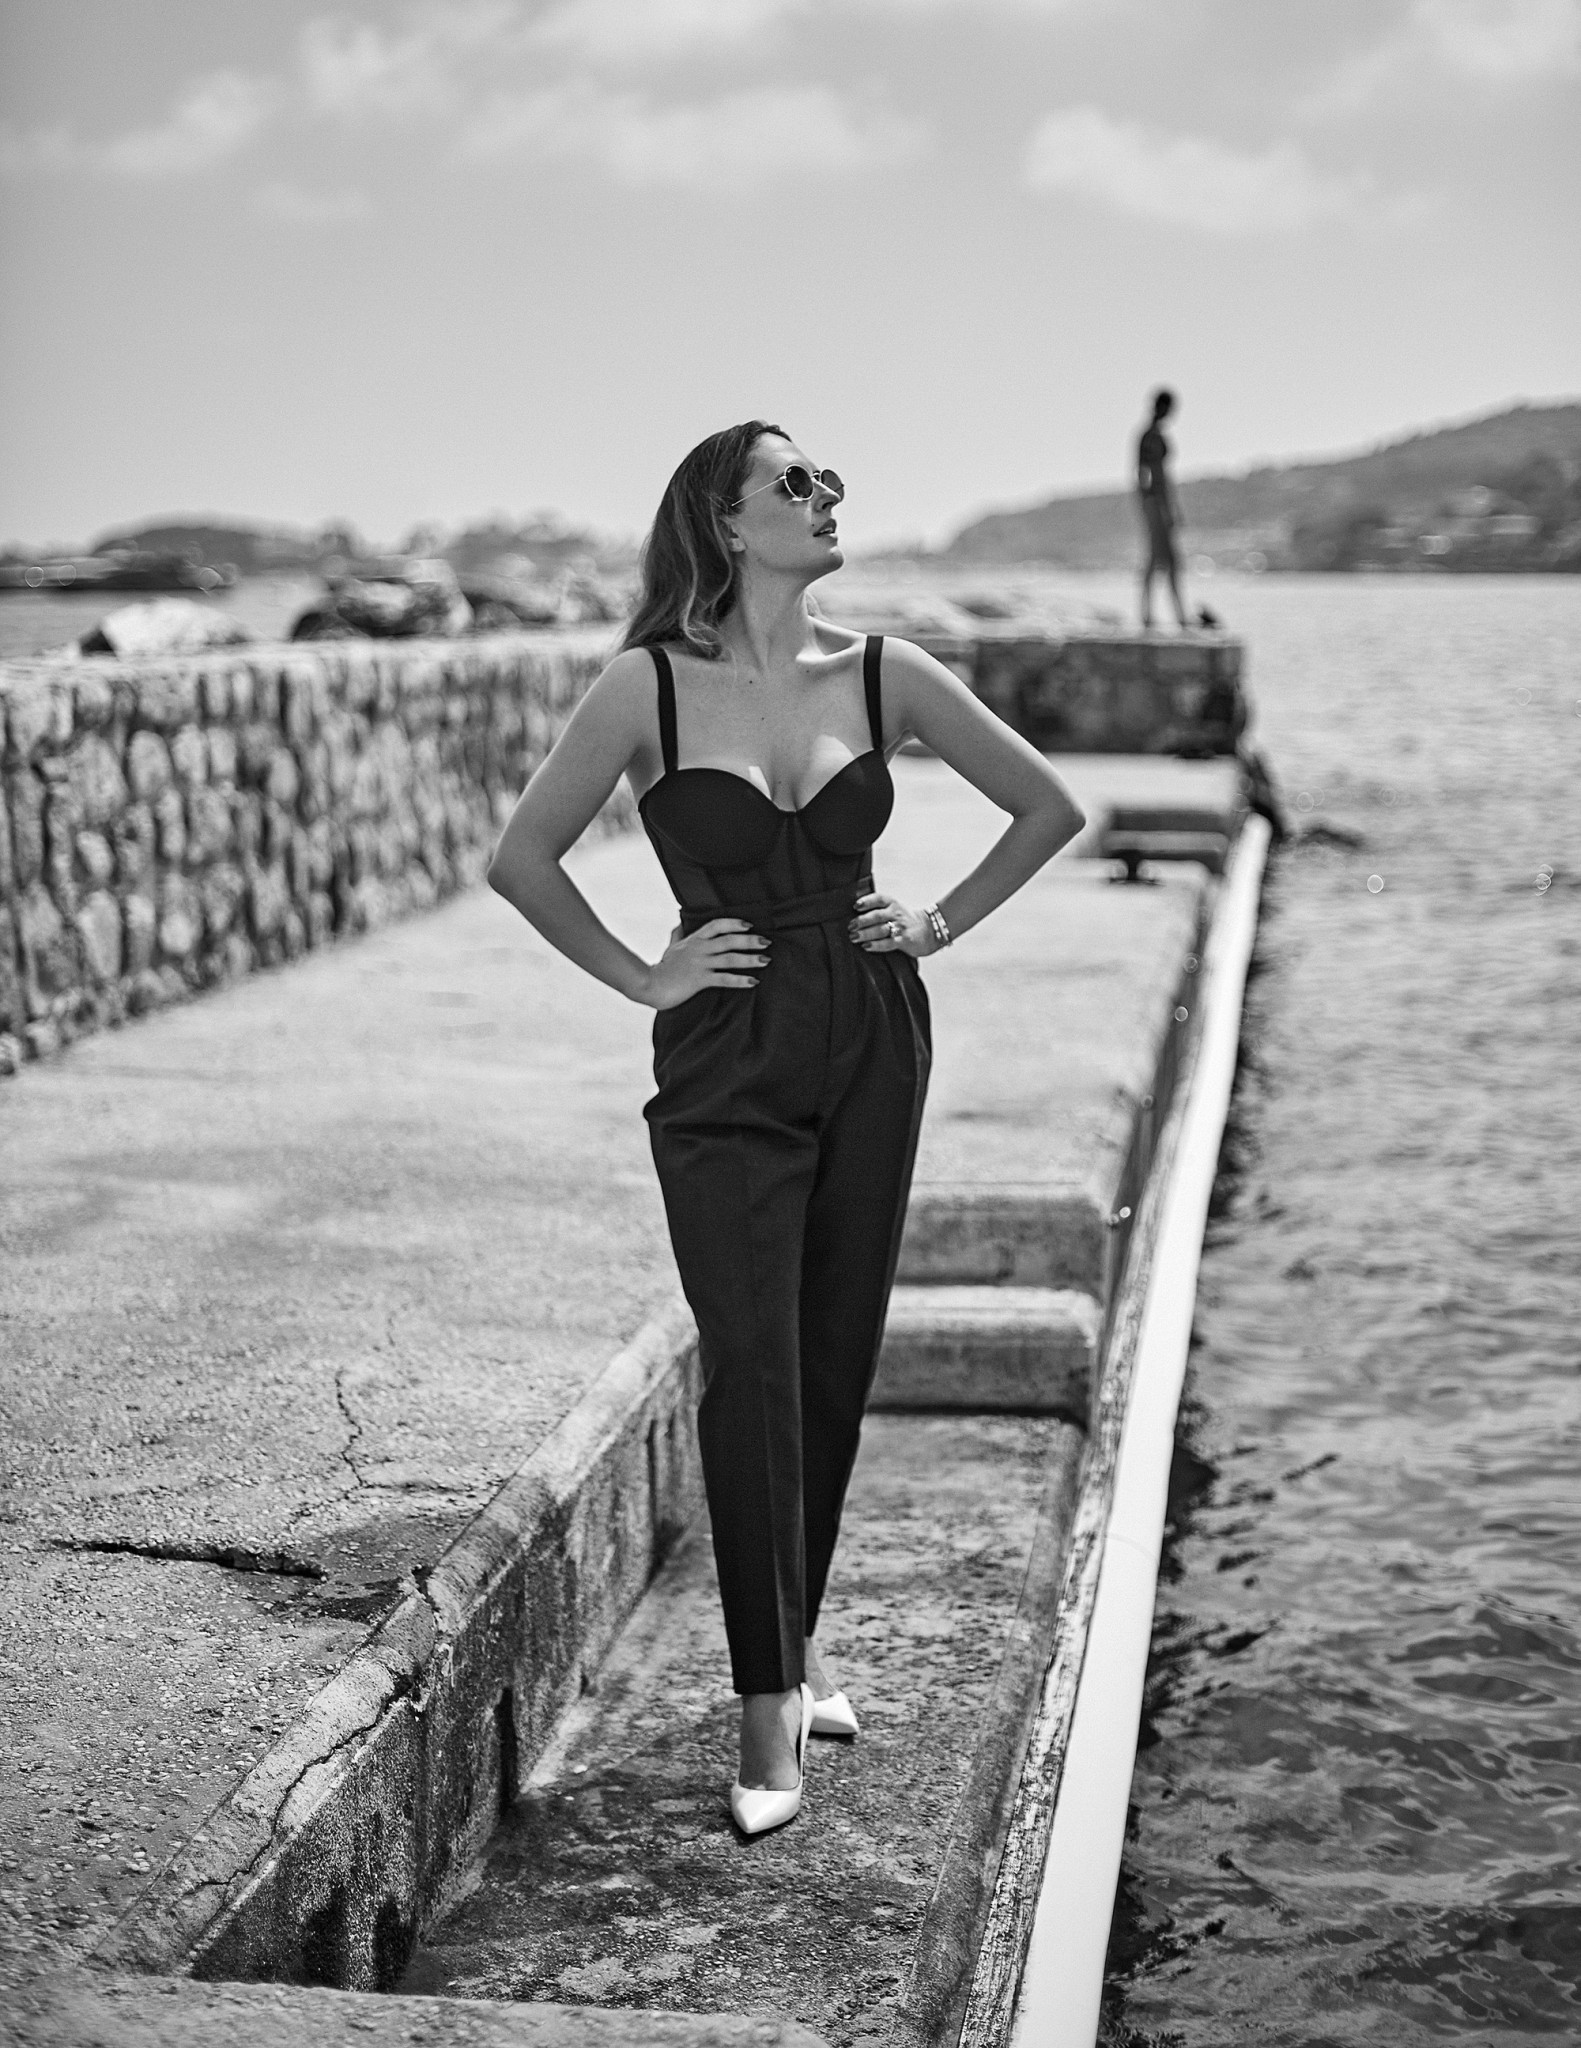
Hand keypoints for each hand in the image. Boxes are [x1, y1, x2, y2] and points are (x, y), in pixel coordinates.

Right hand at [644, 917, 768, 1009]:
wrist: (649, 985)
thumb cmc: (662, 968)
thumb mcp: (671, 947)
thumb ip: (678, 934)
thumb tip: (680, 923)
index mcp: (694, 940)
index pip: (716, 925)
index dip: (733, 923)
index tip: (749, 925)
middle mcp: (699, 949)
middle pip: (728, 940)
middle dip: (749, 940)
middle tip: (766, 941)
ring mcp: (699, 964)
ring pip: (729, 958)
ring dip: (749, 959)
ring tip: (766, 960)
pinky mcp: (699, 980)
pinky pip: (724, 979)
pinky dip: (740, 980)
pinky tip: (753, 981)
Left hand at [848, 892, 934, 956]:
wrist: (930, 930)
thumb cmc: (906, 920)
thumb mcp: (895, 909)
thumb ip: (879, 909)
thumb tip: (855, 914)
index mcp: (893, 903)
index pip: (879, 899)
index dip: (867, 901)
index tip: (855, 906)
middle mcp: (896, 914)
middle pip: (877, 916)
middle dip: (862, 921)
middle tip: (850, 926)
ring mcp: (901, 927)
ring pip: (880, 930)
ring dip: (865, 934)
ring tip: (854, 937)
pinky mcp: (904, 940)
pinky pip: (888, 943)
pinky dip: (876, 945)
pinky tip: (866, 946)